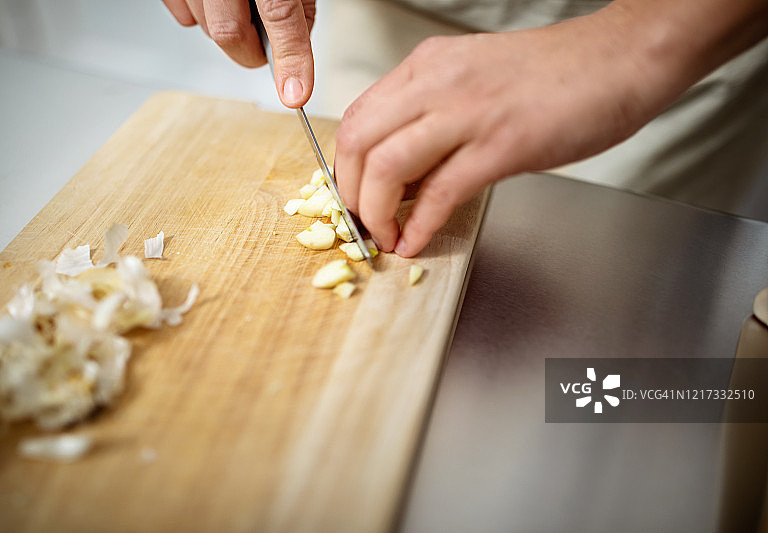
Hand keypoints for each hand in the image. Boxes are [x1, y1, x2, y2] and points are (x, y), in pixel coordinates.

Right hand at [162, 0, 315, 106]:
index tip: (295, 93)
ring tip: (241, 7)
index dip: (290, 59)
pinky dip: (199, 17)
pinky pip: (181, 13)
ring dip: (227, 31)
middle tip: (265, 53)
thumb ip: (298, 10)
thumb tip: (292, 56)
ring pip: (202, 26)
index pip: (280, 15)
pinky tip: (216, 0)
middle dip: (250, 53)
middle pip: (228, 31)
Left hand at [334, 8, 676, 256]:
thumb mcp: (473, 83)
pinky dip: (419, 225)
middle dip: (350, 194)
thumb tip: (404, 174)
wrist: (618, 60)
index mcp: (428, 67)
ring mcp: (469, 113)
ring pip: (389, 166)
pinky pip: (442, 192)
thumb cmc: (552, 76)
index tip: (352, 197)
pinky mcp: (503, 145)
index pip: (357, 118)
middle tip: (361, 224)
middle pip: (359, 142)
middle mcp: (438, 83)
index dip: (344, 168)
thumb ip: (432, 120)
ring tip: (384, 237)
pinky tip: (415, 242)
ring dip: (376, 213)